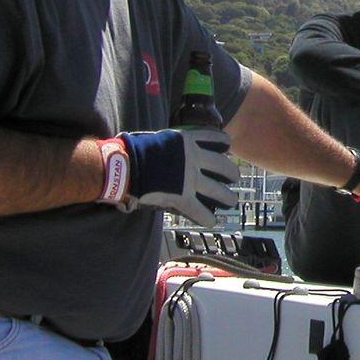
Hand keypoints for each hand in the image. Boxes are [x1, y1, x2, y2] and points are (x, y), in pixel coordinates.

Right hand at [121, 127, 236, 227]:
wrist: (126, 166)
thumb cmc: (135, 150)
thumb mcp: (160, 139)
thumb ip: (173, 144)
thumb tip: (172, 149)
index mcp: (188, 141)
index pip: (214, 138)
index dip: (223, 142)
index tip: (227, 146)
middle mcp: (194, 159)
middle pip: (223, 166)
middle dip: (231, 172)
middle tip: (234, 177)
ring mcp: (190, 179)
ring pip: (218, 190)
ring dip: (227, 197)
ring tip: (231, 201)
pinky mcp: (183, 198)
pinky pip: (201, 211)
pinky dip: (207, 218)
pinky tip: (212, 221)